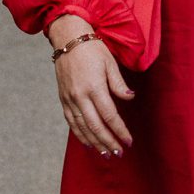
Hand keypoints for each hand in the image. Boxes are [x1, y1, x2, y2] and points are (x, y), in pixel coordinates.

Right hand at [48, 18, 133, 153]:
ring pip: (82, 127)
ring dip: (95, 142)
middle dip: (108, 142)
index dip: (119, 130)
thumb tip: (129, 97)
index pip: (109, 115)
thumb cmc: (92, 49)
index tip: (128, 141)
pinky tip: (89, 143)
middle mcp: (80, 96)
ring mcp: (70, 99)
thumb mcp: (110, 62)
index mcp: (94, 87)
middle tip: (118, 154)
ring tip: (106, 154)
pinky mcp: (63, 99)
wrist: (68, 39)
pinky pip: (72, 122)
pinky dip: (80, 134)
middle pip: (95, 126)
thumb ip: (118, 83)